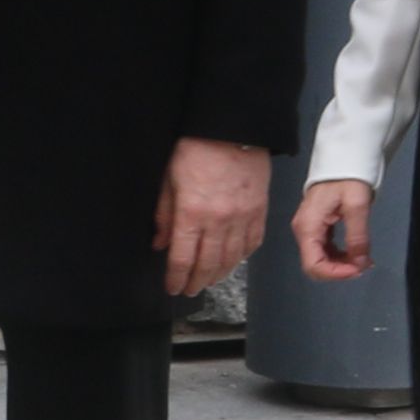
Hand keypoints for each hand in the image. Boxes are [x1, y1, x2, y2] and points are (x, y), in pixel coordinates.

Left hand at [157, 138, 270, 298]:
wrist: (234, 128)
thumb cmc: (197, 148)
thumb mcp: (170, 179)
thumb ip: (164, 215)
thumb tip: (160, 243)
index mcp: (192, 213)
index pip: (182, 258)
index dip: (176, 278)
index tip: (172, 287)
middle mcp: (219, 222)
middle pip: (207, 264)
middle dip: (196, 282)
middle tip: (189, 290)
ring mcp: (242, 218)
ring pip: (231, 259)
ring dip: (218, 274)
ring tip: (208, 280)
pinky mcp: (259, 212)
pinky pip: (252, 244)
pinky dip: (241, 257)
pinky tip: (233, 261)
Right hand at [293, 177, 377, 280]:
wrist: (343, 159)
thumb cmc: (347, 177)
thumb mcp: (357, 205)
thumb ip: (358, 235)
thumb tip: (360, 262)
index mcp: (308, 226)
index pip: (313, 265)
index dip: (335, 273)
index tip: (357, 270)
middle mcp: (304, 231)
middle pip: (316, 265)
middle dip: (340, 271)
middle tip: (363, 265)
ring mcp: (310, 230)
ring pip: (321, 259)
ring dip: (342, 265)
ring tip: (363, 260)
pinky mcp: (318, 228)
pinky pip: (326, 250)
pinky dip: (341, 256)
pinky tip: (356, 253)